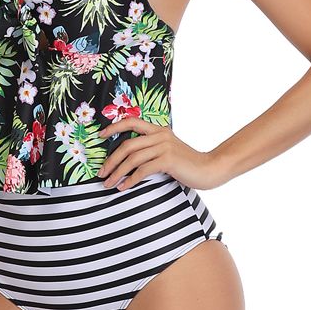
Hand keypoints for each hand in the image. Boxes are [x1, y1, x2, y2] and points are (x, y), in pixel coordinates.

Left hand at [96, 117, 228, 191]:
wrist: (210, 169)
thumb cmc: (186, 163)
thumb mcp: (167, 150)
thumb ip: (151, 149)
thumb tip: (126, 159)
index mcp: (158, 130)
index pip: (131, 121)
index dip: (113, 127)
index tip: (100, 135)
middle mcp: (159, 135)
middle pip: (126, 145)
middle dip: (111, 160)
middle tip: (101, 173)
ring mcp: (164, 146)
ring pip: (132, 159)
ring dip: (117, 173)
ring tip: (108, 183)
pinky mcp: (167, 159)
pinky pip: (142, 170)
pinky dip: (130, 180)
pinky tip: (123, 187)